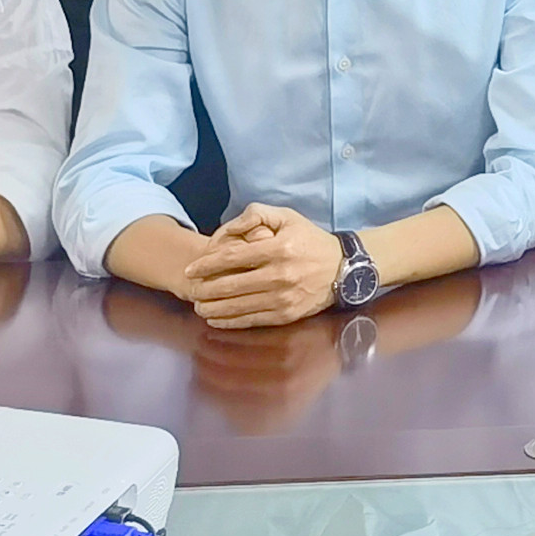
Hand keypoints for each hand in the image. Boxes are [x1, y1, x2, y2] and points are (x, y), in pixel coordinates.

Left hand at [181, 205, 343, 329]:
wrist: (343, 269)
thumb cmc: (310, 241)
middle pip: (230, 285)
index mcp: (279, 248)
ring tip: (198, 305)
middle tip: (190, 289)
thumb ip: (256, 214)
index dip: (207, 264)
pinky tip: (215, 319)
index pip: (233, 257)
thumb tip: (231, 227)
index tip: (190, 269)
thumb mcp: (288, 217)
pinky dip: (229, 321)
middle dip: (204, 289)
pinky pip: (250, 320)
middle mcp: (280, 275)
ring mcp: (282, 298)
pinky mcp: (286, 315)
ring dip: (212, 307)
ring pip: (237, 306)